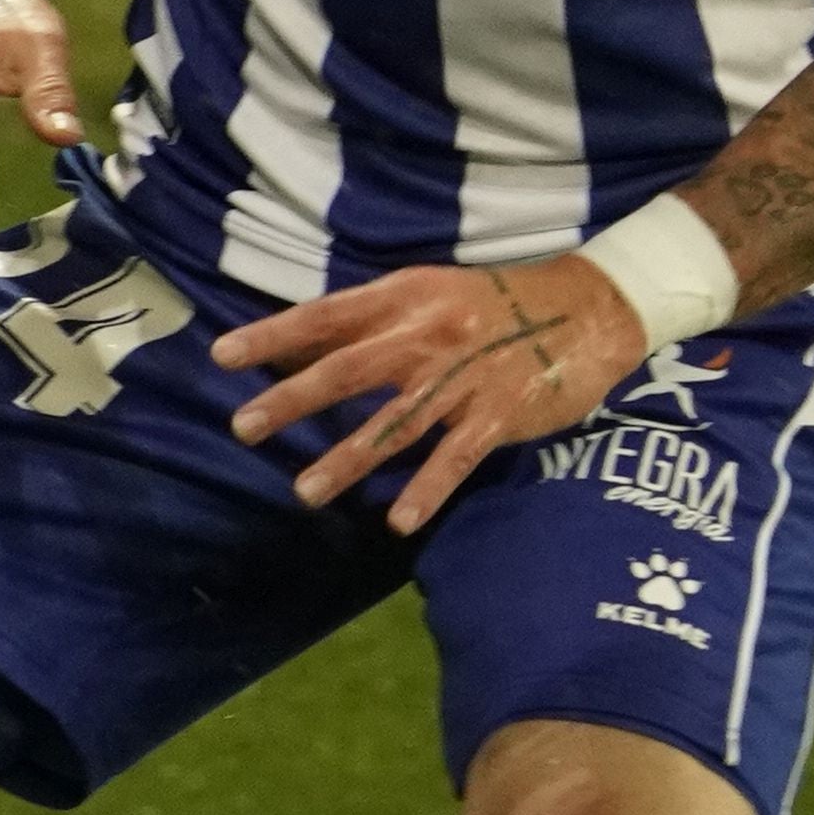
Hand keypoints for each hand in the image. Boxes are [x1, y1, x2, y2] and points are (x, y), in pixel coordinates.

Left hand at [214, 256, 648, 532]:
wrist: (590, 307)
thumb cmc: (496, 302)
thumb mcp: (429, 293)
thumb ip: (371, 319)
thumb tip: (297, 346)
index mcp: (405, 297)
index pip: (325, 316)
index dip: (273, 336)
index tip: (223, 356)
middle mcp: (428, 334)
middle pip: (348, 370)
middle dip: (292, 400)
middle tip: (242, 428)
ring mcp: (464, 377)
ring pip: (395, 424)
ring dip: (347, 460)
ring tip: (305, 491)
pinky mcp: (499, 414)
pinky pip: (456, 458)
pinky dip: (428, 490)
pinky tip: (399, 521)